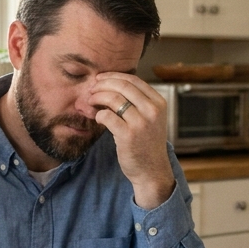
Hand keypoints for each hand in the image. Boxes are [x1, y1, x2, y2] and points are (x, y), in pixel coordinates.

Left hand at [89, 73, 175, 208]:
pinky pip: (107, 116)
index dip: (113, 76)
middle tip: (91, 89)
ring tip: (90, 101)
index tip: (100, 79)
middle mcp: (152, 110)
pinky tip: (98, 118)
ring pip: (113, 98)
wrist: (152, 171)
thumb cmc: (147, 143)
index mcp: (158, 102)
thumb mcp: (151, 119)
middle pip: (122, 86)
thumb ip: (137, 102)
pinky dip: (99, 115)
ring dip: (97, 97)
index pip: (133, 79)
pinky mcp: (128, 135)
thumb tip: (109, 85)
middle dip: (102, 84)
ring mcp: (141, 123)